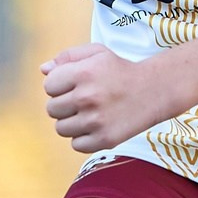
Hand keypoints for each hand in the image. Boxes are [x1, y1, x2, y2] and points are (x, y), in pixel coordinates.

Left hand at [42, 43, 167, 153]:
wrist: (154, 91)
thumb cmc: (120, 70)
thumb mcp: (97, 53)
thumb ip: (68, 57)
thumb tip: (43, 70)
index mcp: (83, 73)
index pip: (49, 86)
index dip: (60, 85)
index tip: (76, 84)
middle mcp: (87, 97)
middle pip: (51, 109)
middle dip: (64, 104)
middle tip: (84, 99)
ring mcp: (96, 121)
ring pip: (61, 128)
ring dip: (71, 122)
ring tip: (90, 112)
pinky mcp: (104, 139)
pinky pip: (76, 144)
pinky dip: (83, 137)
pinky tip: (97, 125)